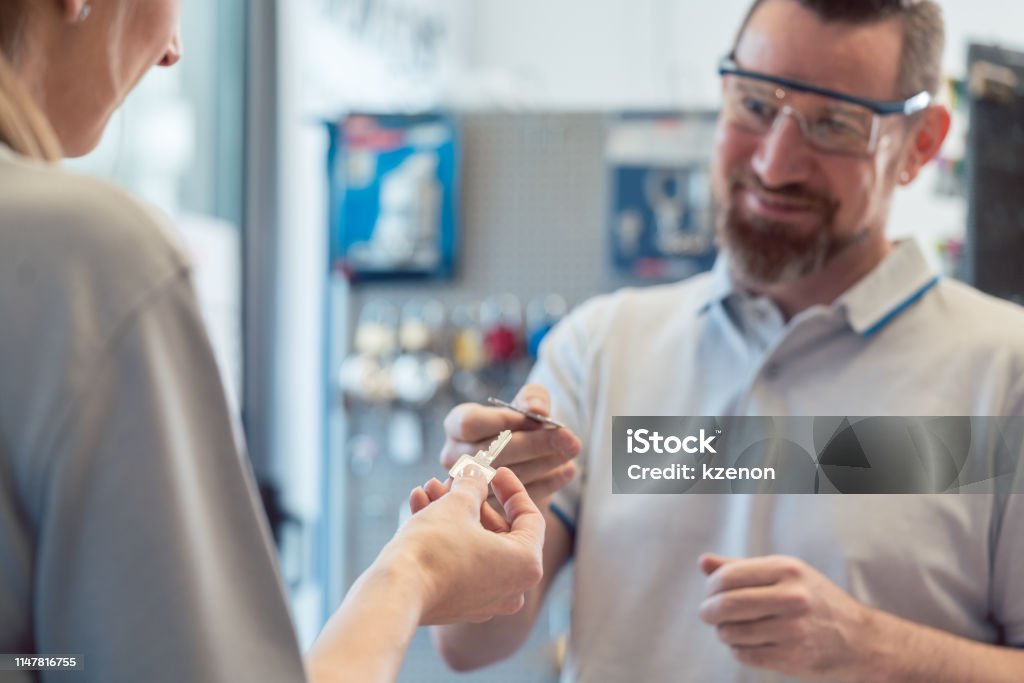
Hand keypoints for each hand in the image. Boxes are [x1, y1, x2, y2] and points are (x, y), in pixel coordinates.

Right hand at [385, 467, 545, 624]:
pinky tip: (420, 507)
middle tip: (455, 479)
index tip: (495, 471)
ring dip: (453, 513)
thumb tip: (476, 474)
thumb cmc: (435, 548)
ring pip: (475, 545)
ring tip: (429, 489)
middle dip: (473, 500)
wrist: (396, 593)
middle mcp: (513, 588)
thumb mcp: (459, 504)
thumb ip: (473, 485)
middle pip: (499, 531)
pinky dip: (445, 537)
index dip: (512, 489)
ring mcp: (485, 601)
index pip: (530, 518)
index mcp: (526, 563)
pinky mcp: (459, 605)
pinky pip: (460, 563)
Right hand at [440, 383, 580, 509]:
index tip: (538, 418)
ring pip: (504, 477)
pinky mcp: (489, 508)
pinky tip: (568, 470)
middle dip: (534, 444)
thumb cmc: (522, 422)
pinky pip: (516, 498)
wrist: (525, 453)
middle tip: (569, 439)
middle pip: (489, 452)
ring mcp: (468, 486)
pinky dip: (547, 483)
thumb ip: (533, 398)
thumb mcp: (528, 401)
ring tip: (570, 451)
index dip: (504, 420)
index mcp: (457, 425)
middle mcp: (455, 456)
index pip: (470, 424)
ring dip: (544, 463)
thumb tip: (538, 410)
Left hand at [698, 553, 871, 681]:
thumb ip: (742, 567)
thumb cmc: (815, 601)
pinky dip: (738, 650)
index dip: (711, 587)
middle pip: (726, 605)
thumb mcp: (785, 574)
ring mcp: (793, 630)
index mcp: (787, 570)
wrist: (861, 640)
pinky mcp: (793, 658)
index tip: (712, 593)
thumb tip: (703, 562)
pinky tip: (748, 644)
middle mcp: (792, 597)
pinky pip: (745, 654)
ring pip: (732, 632)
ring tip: (732, 629)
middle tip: (709, 615)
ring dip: (724, 633)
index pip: (727, 577)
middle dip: (709, 612)